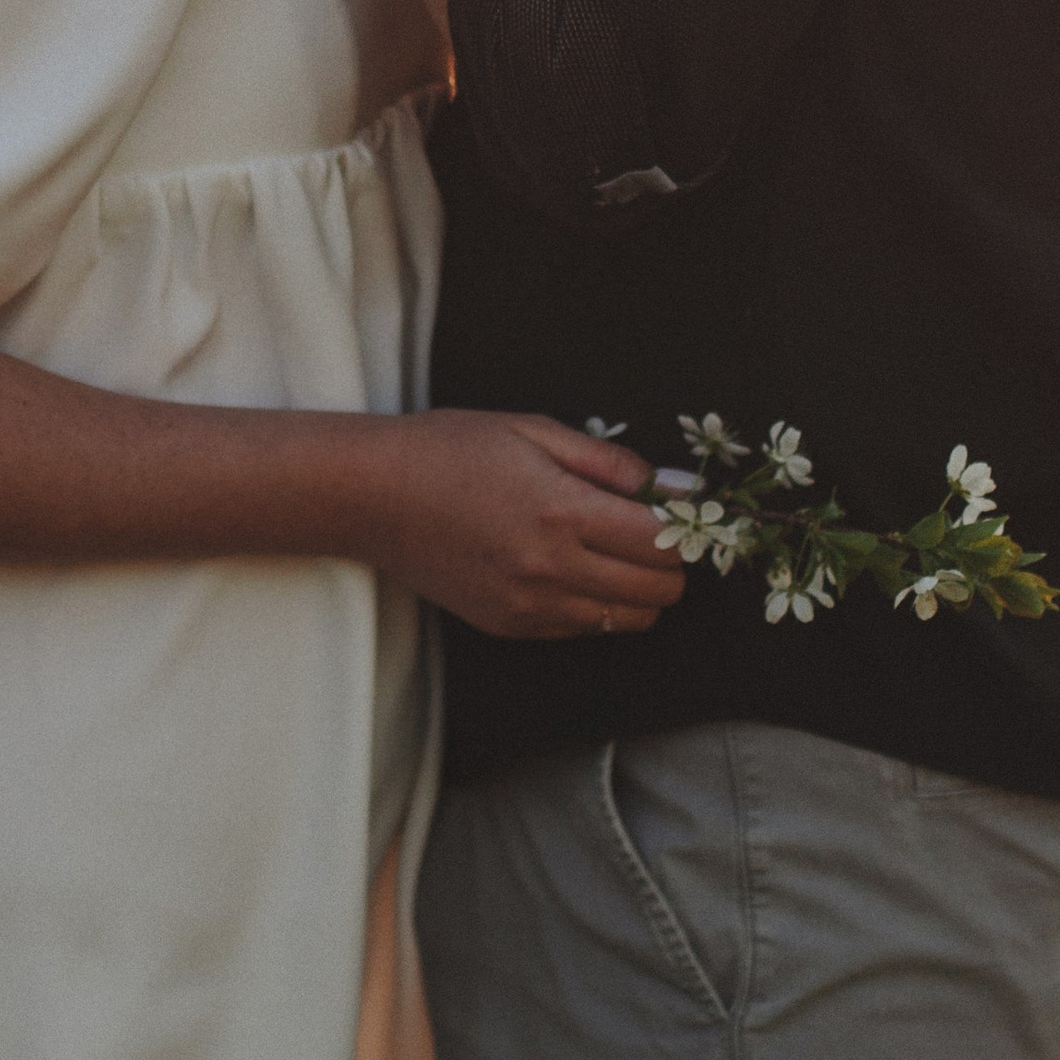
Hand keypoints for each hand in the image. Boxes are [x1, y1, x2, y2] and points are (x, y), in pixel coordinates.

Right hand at [373, 411, 687, 639]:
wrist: (375, 496)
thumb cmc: (452, 449)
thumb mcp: (534, 430)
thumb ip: (612, 463)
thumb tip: (679, 488)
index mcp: (563, 511)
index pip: (664, 542)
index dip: (684, 526)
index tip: (679, 509)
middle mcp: (553, 569)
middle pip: (658, 590)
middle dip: (670, 561)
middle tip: (651, 531)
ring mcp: (531, 607)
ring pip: (628, 620)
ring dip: (638, 589)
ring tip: (614, 551)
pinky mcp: (511, 627)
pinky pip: (584, 630)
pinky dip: (596, 604)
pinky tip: (571, 567)